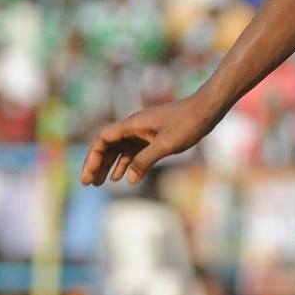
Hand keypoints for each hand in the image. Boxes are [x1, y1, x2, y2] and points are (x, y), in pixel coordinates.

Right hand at [82, 95, 223, 186]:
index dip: (93, 156)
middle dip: (96, 163)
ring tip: (100, 183)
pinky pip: (133, 152)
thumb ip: (145, 161)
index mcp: (133, 124)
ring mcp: (143, 132)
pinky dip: (125, 164)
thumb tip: (128, 179)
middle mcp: (134, 127)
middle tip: (89, 183)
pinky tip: (121, 178)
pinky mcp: (152, 137)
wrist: (206, 110)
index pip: (103, 138)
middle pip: (107, 145)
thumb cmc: (187, 123)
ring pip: (119, 149)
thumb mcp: (166, 145)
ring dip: (108, 165)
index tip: (89, 174)